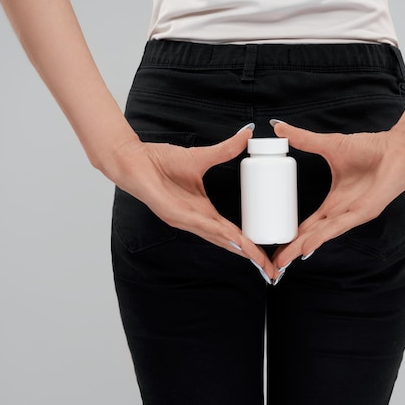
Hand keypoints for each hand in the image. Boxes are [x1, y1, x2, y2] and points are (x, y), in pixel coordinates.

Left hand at [110, 124, 276, 280]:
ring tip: (256, 257)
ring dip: (237, 248)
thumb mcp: (201, 156)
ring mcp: (182, 218)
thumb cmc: (160, 161)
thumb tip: (247, 135)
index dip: (250, 245)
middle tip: (271, 269)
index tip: (268, 256)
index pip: (232, 233)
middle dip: (250, 256)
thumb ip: (225, 150)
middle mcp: (195, 220)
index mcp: (203, 211)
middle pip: (228, 242)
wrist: (133, 158)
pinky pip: (196, 223)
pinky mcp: (170, 212)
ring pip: (215, 237)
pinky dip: (214, 231)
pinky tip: (231, 238)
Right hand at [270, 121, 404, 271]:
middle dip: (292, 249)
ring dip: (303, 247)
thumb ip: (303, 139)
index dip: (292, 234)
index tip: (274, 243)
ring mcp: (353, 214)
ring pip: (322, 235)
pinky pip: (339, 227)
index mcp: (334, 202)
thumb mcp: (329, 144)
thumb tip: (279, 127)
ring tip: (285, 259)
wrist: (399, 147)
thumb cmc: (372, 148)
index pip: (308, 224)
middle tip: (273, 262)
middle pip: (312, 235)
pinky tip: (308, 245)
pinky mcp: (364, 211)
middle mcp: (342, 212)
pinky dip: (322, 236)